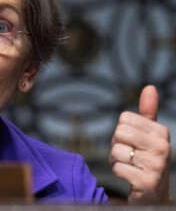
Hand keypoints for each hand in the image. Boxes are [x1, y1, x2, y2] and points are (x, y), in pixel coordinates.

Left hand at [110, 85, 170, 202]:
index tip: (132, 142)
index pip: (124, 118)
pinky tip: (129, 176)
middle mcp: (163, 148)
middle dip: (117, 145)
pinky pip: (118, 167)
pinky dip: (118, 171)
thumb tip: (149, 88)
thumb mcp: (148, 134)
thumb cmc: (145, 157)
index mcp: (161, 132)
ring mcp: (157, 166)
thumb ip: (148, 112)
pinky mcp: (147, 182)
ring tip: (130, 166)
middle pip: (119, 132)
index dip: (122, 131)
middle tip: (128, 155)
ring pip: (117, 151)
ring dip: (117, 160)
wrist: (153, 192)